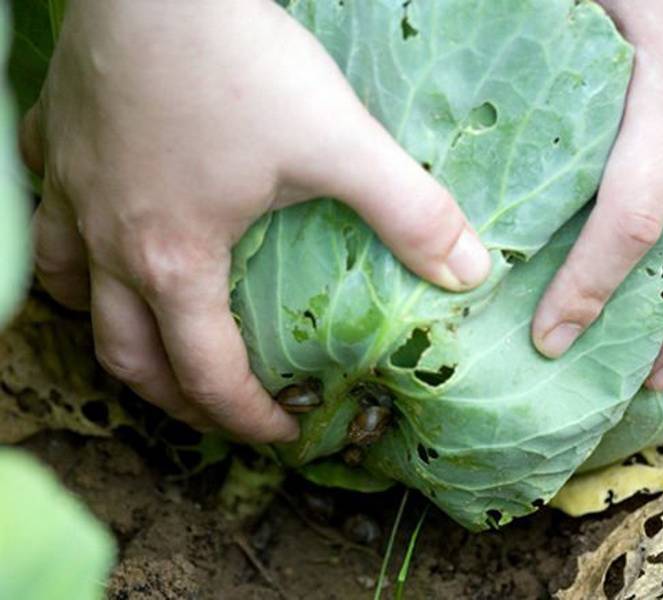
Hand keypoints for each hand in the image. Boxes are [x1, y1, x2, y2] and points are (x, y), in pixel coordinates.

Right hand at [20, 0, 489, 441]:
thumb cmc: (236, 61)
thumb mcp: (338, 141)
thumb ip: (409, 210)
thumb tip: (469, 271)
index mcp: (174, 261)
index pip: (205, 374)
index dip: (245, 418)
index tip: (283, 430)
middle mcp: (110, 241)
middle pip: (127, 356)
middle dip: (174, 398)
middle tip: (218, 408)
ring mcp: (71, 192)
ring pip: (72, 294)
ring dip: (112, 331)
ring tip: (153, 340)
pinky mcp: (56, 141)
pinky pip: (47, 217)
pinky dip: (74, 246)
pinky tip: (102, 232)